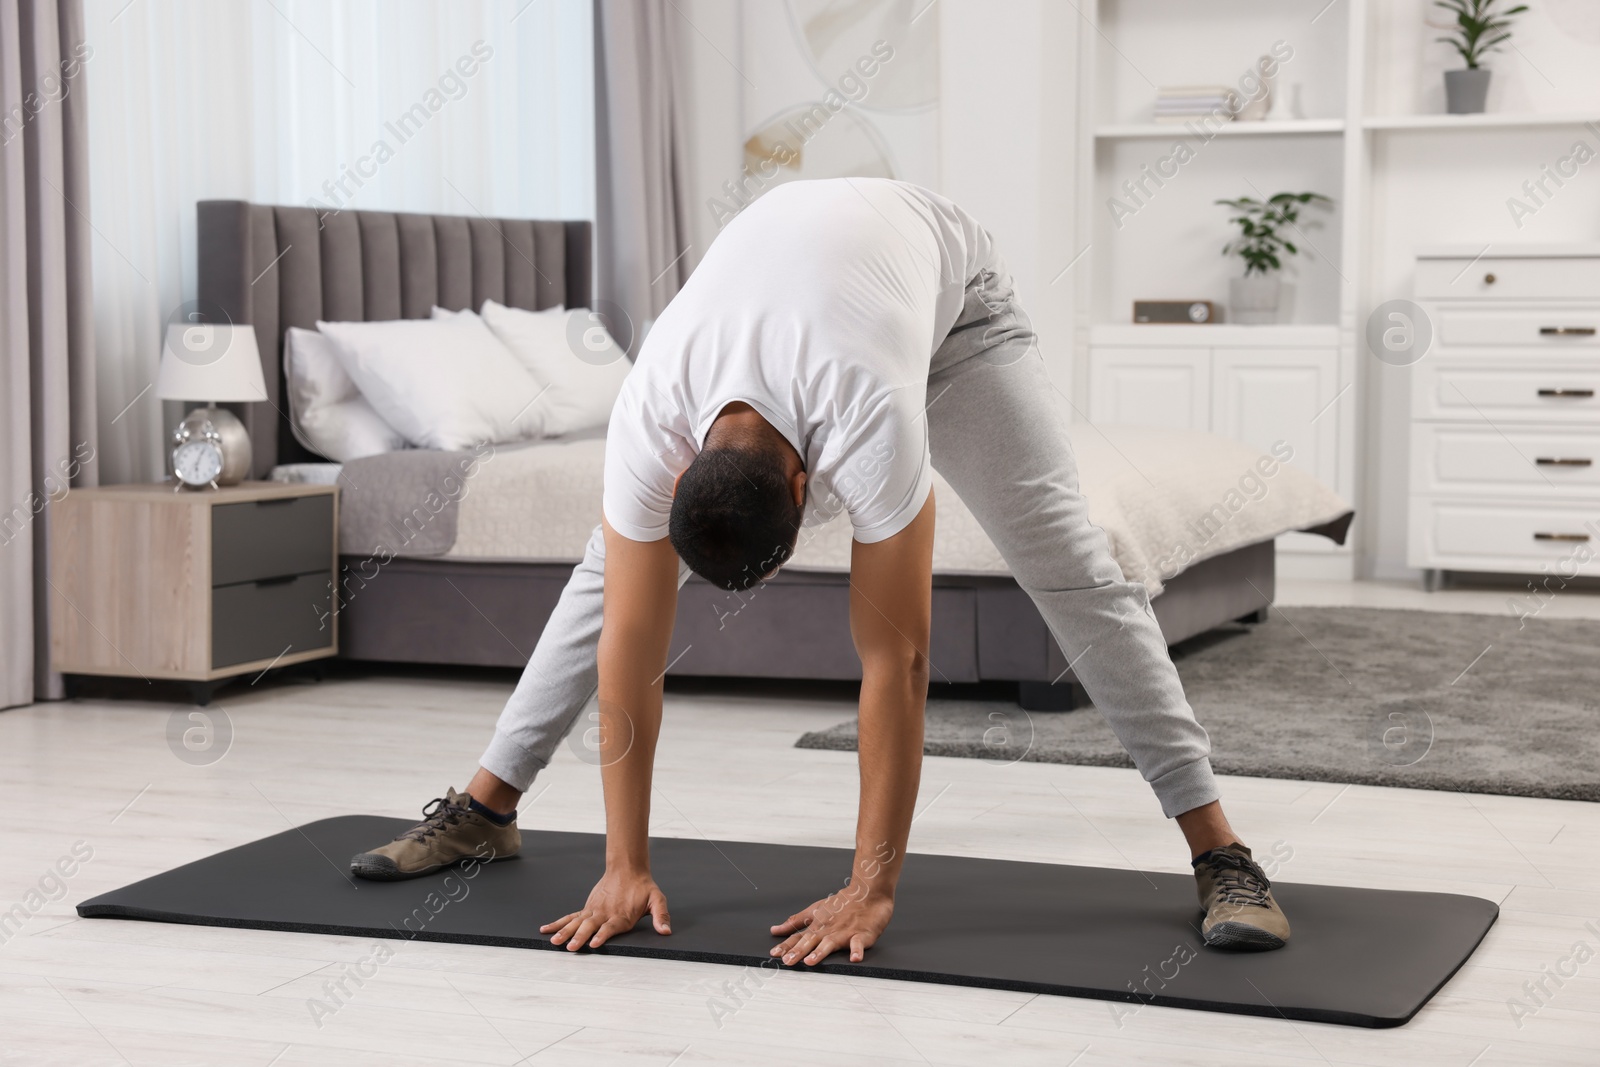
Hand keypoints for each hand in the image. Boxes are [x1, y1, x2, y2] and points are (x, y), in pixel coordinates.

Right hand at [540, 867, 670, 950]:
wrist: (628, 868)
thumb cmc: (643, 887)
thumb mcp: (657, 900)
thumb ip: (661, 915)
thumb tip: (666, 931)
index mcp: (622, 915)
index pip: (611, 927)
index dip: (603, 935)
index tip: (595, 943)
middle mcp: (605, 914)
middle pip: (591, 927)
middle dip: (580, 937)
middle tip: (571, 947)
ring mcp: (594, 911)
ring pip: (577, 923)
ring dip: (565, 932)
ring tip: (555, 942)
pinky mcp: (587, 908)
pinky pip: (570, 917)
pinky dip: (558, 923)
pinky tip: (546, 930)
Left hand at [770, 884, 893, 965]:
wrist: (868, 892)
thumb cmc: (843, 902)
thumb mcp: (816, 909)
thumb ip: (796, 921)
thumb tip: (776, 929)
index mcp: (818, 925)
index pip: (798, 937)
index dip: (786, 945)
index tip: (774, 954)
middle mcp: (828, 930)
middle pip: (811, 940)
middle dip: (798, 951)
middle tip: (788, 961)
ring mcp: (844, 932)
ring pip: (830, 943)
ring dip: (820, 952)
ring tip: (811, 961)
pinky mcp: (861, 934)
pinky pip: (859, 943)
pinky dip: (857, 950)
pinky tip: (854, 957)